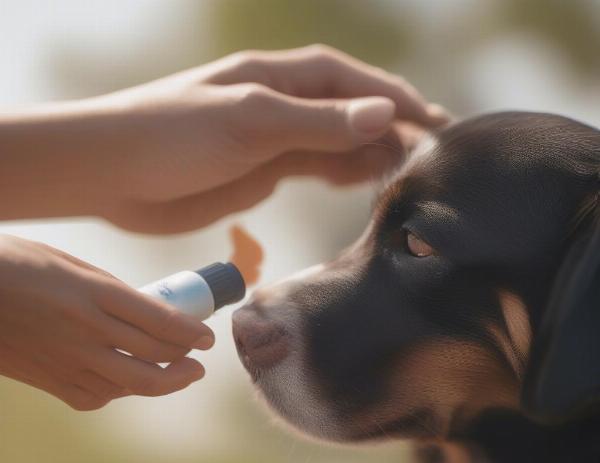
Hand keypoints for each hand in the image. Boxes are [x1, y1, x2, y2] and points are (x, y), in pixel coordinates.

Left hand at [0, 45, 448, 232]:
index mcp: (280, 77)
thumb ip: (316, 123)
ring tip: (410, 175)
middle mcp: (284, 104)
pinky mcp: (264, 172)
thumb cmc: (171, 136)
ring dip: (374, 155)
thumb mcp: (248, 123)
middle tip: (434, 160)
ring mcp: (276, 140)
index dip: (398, 101)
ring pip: (339, 143)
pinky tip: (367, 183)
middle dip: (394, 131)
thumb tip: (384, 116)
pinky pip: (317, 169)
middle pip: (353, 113)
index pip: (354, 83)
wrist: (114, 173)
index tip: (438, 124)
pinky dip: (344, 174)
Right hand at [0, 235, 213, 409]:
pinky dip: (121, 391)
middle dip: (186, 362)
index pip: (160, 320)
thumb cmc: (16, 265)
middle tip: (199, 362)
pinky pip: (97, 396)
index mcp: (93, 293)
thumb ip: (110, 290)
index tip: (207, 338)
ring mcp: (67, 359)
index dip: (191, 333)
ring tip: (179, 375)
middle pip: (154, 356)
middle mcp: (86, 329)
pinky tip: (128, 381)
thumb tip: (148, 310)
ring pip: (132, 383)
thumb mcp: (70, 264)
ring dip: (163, 382)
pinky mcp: (49, 380)